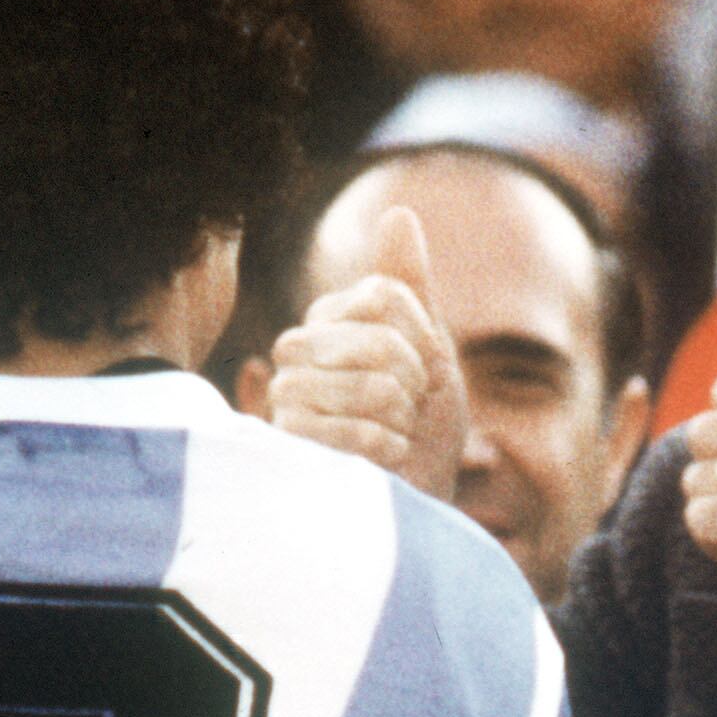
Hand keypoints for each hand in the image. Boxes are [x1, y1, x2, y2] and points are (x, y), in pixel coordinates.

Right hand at [264, 205, 468, 501]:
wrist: (414, 504)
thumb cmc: (419, 430)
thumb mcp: (430, 352)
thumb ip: (408, 287)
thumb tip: (398, 213)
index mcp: (330, 320)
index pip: (385, 297)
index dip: (421, 340)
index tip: (420, 374)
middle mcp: (299, 350)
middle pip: (379, 340)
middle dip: (413, 383)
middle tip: (405, 412)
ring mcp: (288, 396)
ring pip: (369, 385)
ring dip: (400, 420)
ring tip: (390, 439)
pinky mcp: (287, 444)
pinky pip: (351, 430)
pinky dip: (384, 451)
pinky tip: (375, 464)